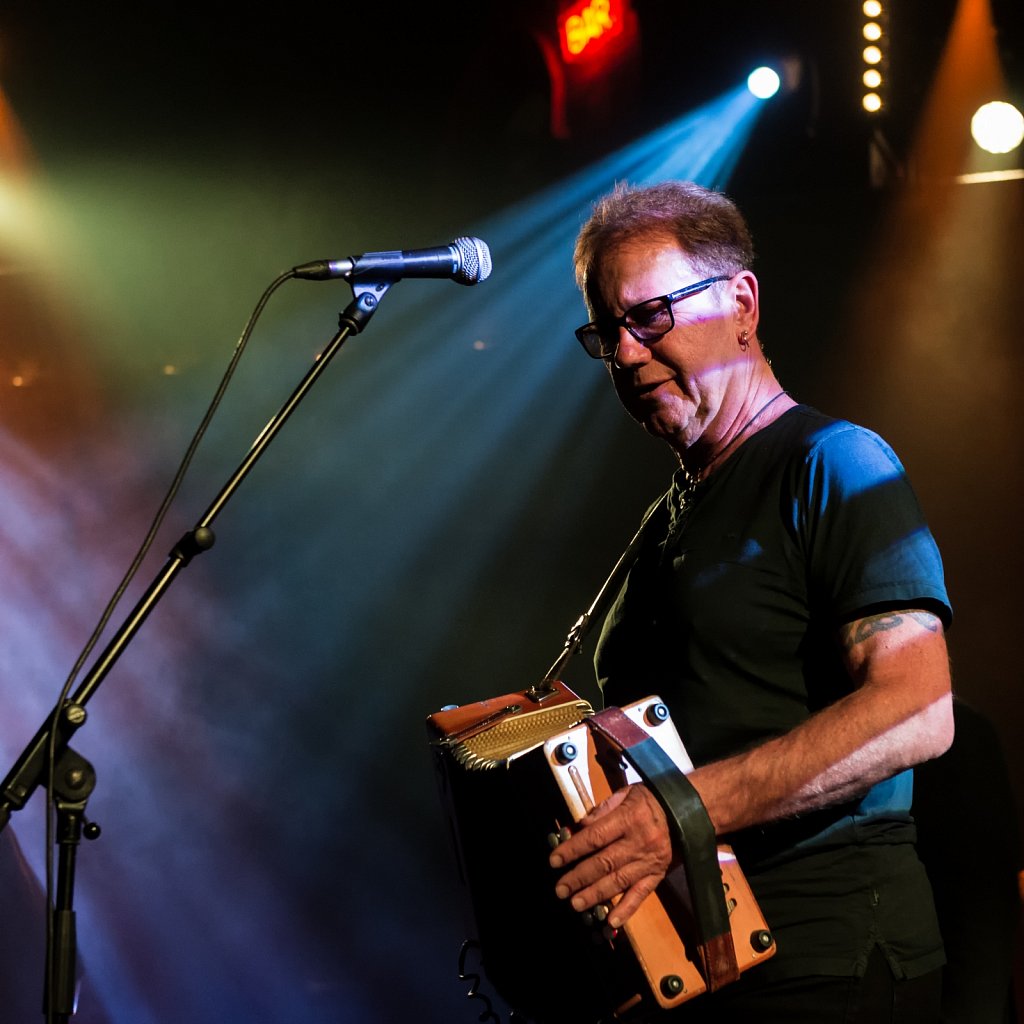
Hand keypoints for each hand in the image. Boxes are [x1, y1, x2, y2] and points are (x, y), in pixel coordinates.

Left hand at [548, 783, 672, 927]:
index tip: (554, 860)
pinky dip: (627, 909)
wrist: (684, 812)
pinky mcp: (658, 875)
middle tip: (560, 889)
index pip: (595, 837)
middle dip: (579, 877)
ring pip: (619, 881)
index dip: (573, 849)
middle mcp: (639, 842)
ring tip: (576, 904)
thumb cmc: (649, 801)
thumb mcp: (626, 794)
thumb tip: (580, 826)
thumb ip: (603, 809)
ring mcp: (649, 861)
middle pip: (604, 862)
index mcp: (628, 818)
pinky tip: (612, 920)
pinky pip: (641, 894)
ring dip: (596, 895)